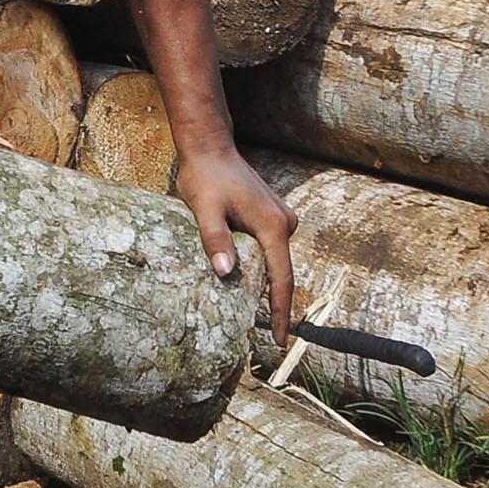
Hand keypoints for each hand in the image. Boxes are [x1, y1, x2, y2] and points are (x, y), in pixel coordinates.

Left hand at [177, 142, 296, 342]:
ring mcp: (281, 219)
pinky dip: (260, 266)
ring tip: (252, 315)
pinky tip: (245, 279)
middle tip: (261, 335)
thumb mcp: (204, 210)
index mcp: (272, 226)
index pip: (281, 279)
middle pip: (280, 272)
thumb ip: (215, 240)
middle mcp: (284, 223)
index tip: (279, 339)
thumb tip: (226, 272)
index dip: (279, 312)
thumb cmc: (205, 177)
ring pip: (274, 261)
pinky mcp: (273, 217)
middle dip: (272, 303)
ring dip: (263, 283)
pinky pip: (269, 249)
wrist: (210, 148)